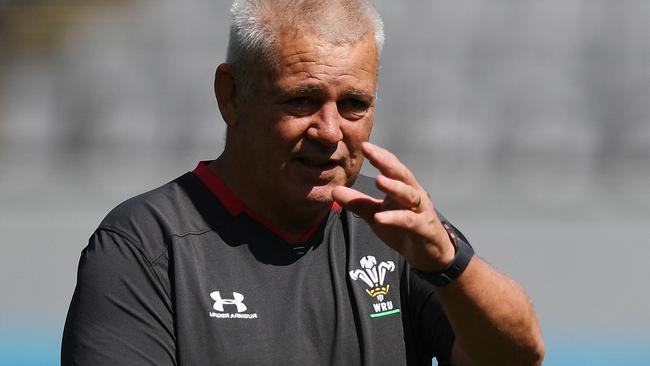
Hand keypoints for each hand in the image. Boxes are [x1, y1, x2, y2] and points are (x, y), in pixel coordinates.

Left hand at [332, 142, 455, 271]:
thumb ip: (358, 203)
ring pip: (409, 194)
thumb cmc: (403, 229)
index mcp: (403, 188)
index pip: (391, 167)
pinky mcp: (424, 228)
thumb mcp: (377, 215)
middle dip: (385, 161)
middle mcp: (414, 194)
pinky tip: (379, 218)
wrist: (429, 254)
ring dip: (394, 186)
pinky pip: (409, 221)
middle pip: (401, 173)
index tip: (363, 145)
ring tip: (378, 180)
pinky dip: (395, 218)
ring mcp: (421, 211)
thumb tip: (334, 191)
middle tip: (369, 150)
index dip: (379, 155)